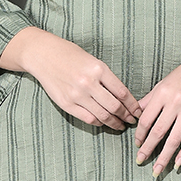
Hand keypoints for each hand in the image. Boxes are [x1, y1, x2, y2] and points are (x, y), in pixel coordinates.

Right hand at [0, 27, 141, 130]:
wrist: (43, 55)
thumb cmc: (69, 54)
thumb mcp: (92, 60)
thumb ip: (106, 77)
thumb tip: (123, 97)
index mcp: (99, 69)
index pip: (122, 93)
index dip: (133, 105)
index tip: (138, 111)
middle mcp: (89, 83)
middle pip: (115, 107)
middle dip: (127, 116)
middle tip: (132, 121)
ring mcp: (77, 95)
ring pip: (103, 115)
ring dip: (114, 123)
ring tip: (120, 125)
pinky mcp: (66, 104)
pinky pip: (88, 118)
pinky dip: (99, 122)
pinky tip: (104, 123)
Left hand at [135, 43, 180, 175]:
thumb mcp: (165, 81)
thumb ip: (151, 99)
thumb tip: (136, 113)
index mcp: (162, 93)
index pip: (146, 120)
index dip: (140, 135)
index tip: (137, 144)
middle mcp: (175, 103)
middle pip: (157, 132)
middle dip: (147, 150)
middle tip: (140, 161)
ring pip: (174, 139)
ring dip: (163, 157)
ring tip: (157, 170)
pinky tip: (177, 163)